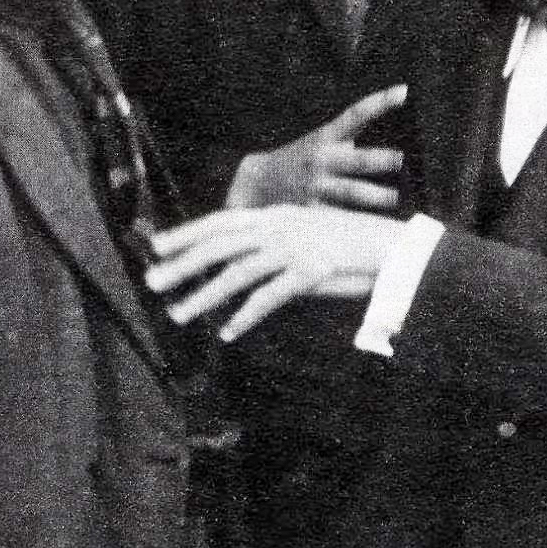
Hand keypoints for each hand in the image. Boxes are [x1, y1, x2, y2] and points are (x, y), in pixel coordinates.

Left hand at [146, 205, 399, 340]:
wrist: (394, 248)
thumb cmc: (352, 243)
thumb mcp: (309, 233)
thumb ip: (276, 245)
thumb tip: (244, 266)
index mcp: (279, 215)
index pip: (224, 220)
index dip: (188, 232)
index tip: (156, 246)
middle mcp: (283, 227)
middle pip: (222, 244)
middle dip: (183, 264)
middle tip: (152, 282)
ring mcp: (296, 248)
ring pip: (238, 272)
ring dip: (205, 295)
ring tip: (179, 315)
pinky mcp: (312, 271)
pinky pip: (270, 297)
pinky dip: (247, 316)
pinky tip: (229, 332)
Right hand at [226, 84, 407, 210]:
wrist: (257, 183)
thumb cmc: (303, 162)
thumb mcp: (321, 142)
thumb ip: (351, 141)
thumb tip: (398, 153)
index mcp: (326, 138)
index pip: (355, 116)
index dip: (379, 103)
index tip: (403, 91)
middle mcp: (322, 160)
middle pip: (356, 160)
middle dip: (379, 159)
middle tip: (400, 159)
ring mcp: (316, 187)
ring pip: (350, 192)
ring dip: (375, 196)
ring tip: (394, 198)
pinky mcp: (311, 212)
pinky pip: (338, 218)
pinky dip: (356, 222)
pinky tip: (372, 228)